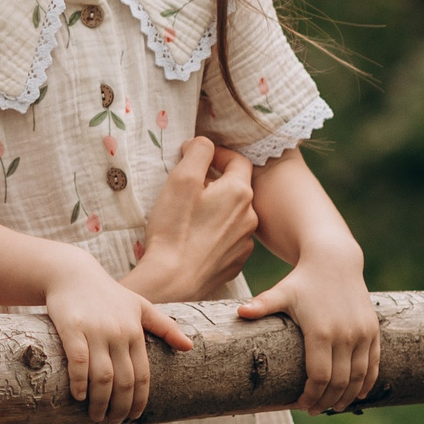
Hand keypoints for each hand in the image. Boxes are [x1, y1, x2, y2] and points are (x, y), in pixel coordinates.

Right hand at [46, 259, 191, 423]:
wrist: (72, 273)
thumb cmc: (107, 294)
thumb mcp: (140, 306)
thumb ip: (165, 327)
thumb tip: (190, 347)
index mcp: (136, 332)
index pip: (143, 375)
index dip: (139, 400)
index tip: (133, 417)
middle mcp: (119, 333)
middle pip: (124, 381)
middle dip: (120, 407)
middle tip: (113, 421)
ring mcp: (95, 331)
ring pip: (103, 376)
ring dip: (100, 402)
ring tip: (96, 415)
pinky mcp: (72, 328)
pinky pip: (79, 361)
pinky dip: (80, 382)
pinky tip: (78, 396)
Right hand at [124, 138, 256, 302]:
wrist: (174, 280)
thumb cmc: (175, 228)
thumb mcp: (181, 179)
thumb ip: (198, 152)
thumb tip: (204, 143)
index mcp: (239, 192)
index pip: (237, 160)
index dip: (218, 153)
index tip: (198, 156)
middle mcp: (250, 216)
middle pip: (236, 187)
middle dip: (216, 182)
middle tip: (189, 186)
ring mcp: (245, 242)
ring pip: (233, 214)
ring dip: (217, 209)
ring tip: (191, 215)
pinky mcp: (236, 262)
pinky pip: (229, 238)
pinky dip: (217, 232)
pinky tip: (196, 238)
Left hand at [237, 250, 379, 412]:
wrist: (335, 261)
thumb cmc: (302, 281)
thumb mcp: (282, 292)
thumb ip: (262, 305)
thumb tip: (239, 313)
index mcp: (321, 332)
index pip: (319, 377)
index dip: (311, 396)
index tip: (300, 406)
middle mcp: (345, 335)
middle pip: (339, 382)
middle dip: (326, 402)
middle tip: (314, 411)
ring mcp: (362, 334)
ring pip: (359, 377)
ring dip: (347, 397)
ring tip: (333, 407)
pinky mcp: (373, 331)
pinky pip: (374, 364)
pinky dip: (367, 383)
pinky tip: (357, 395)